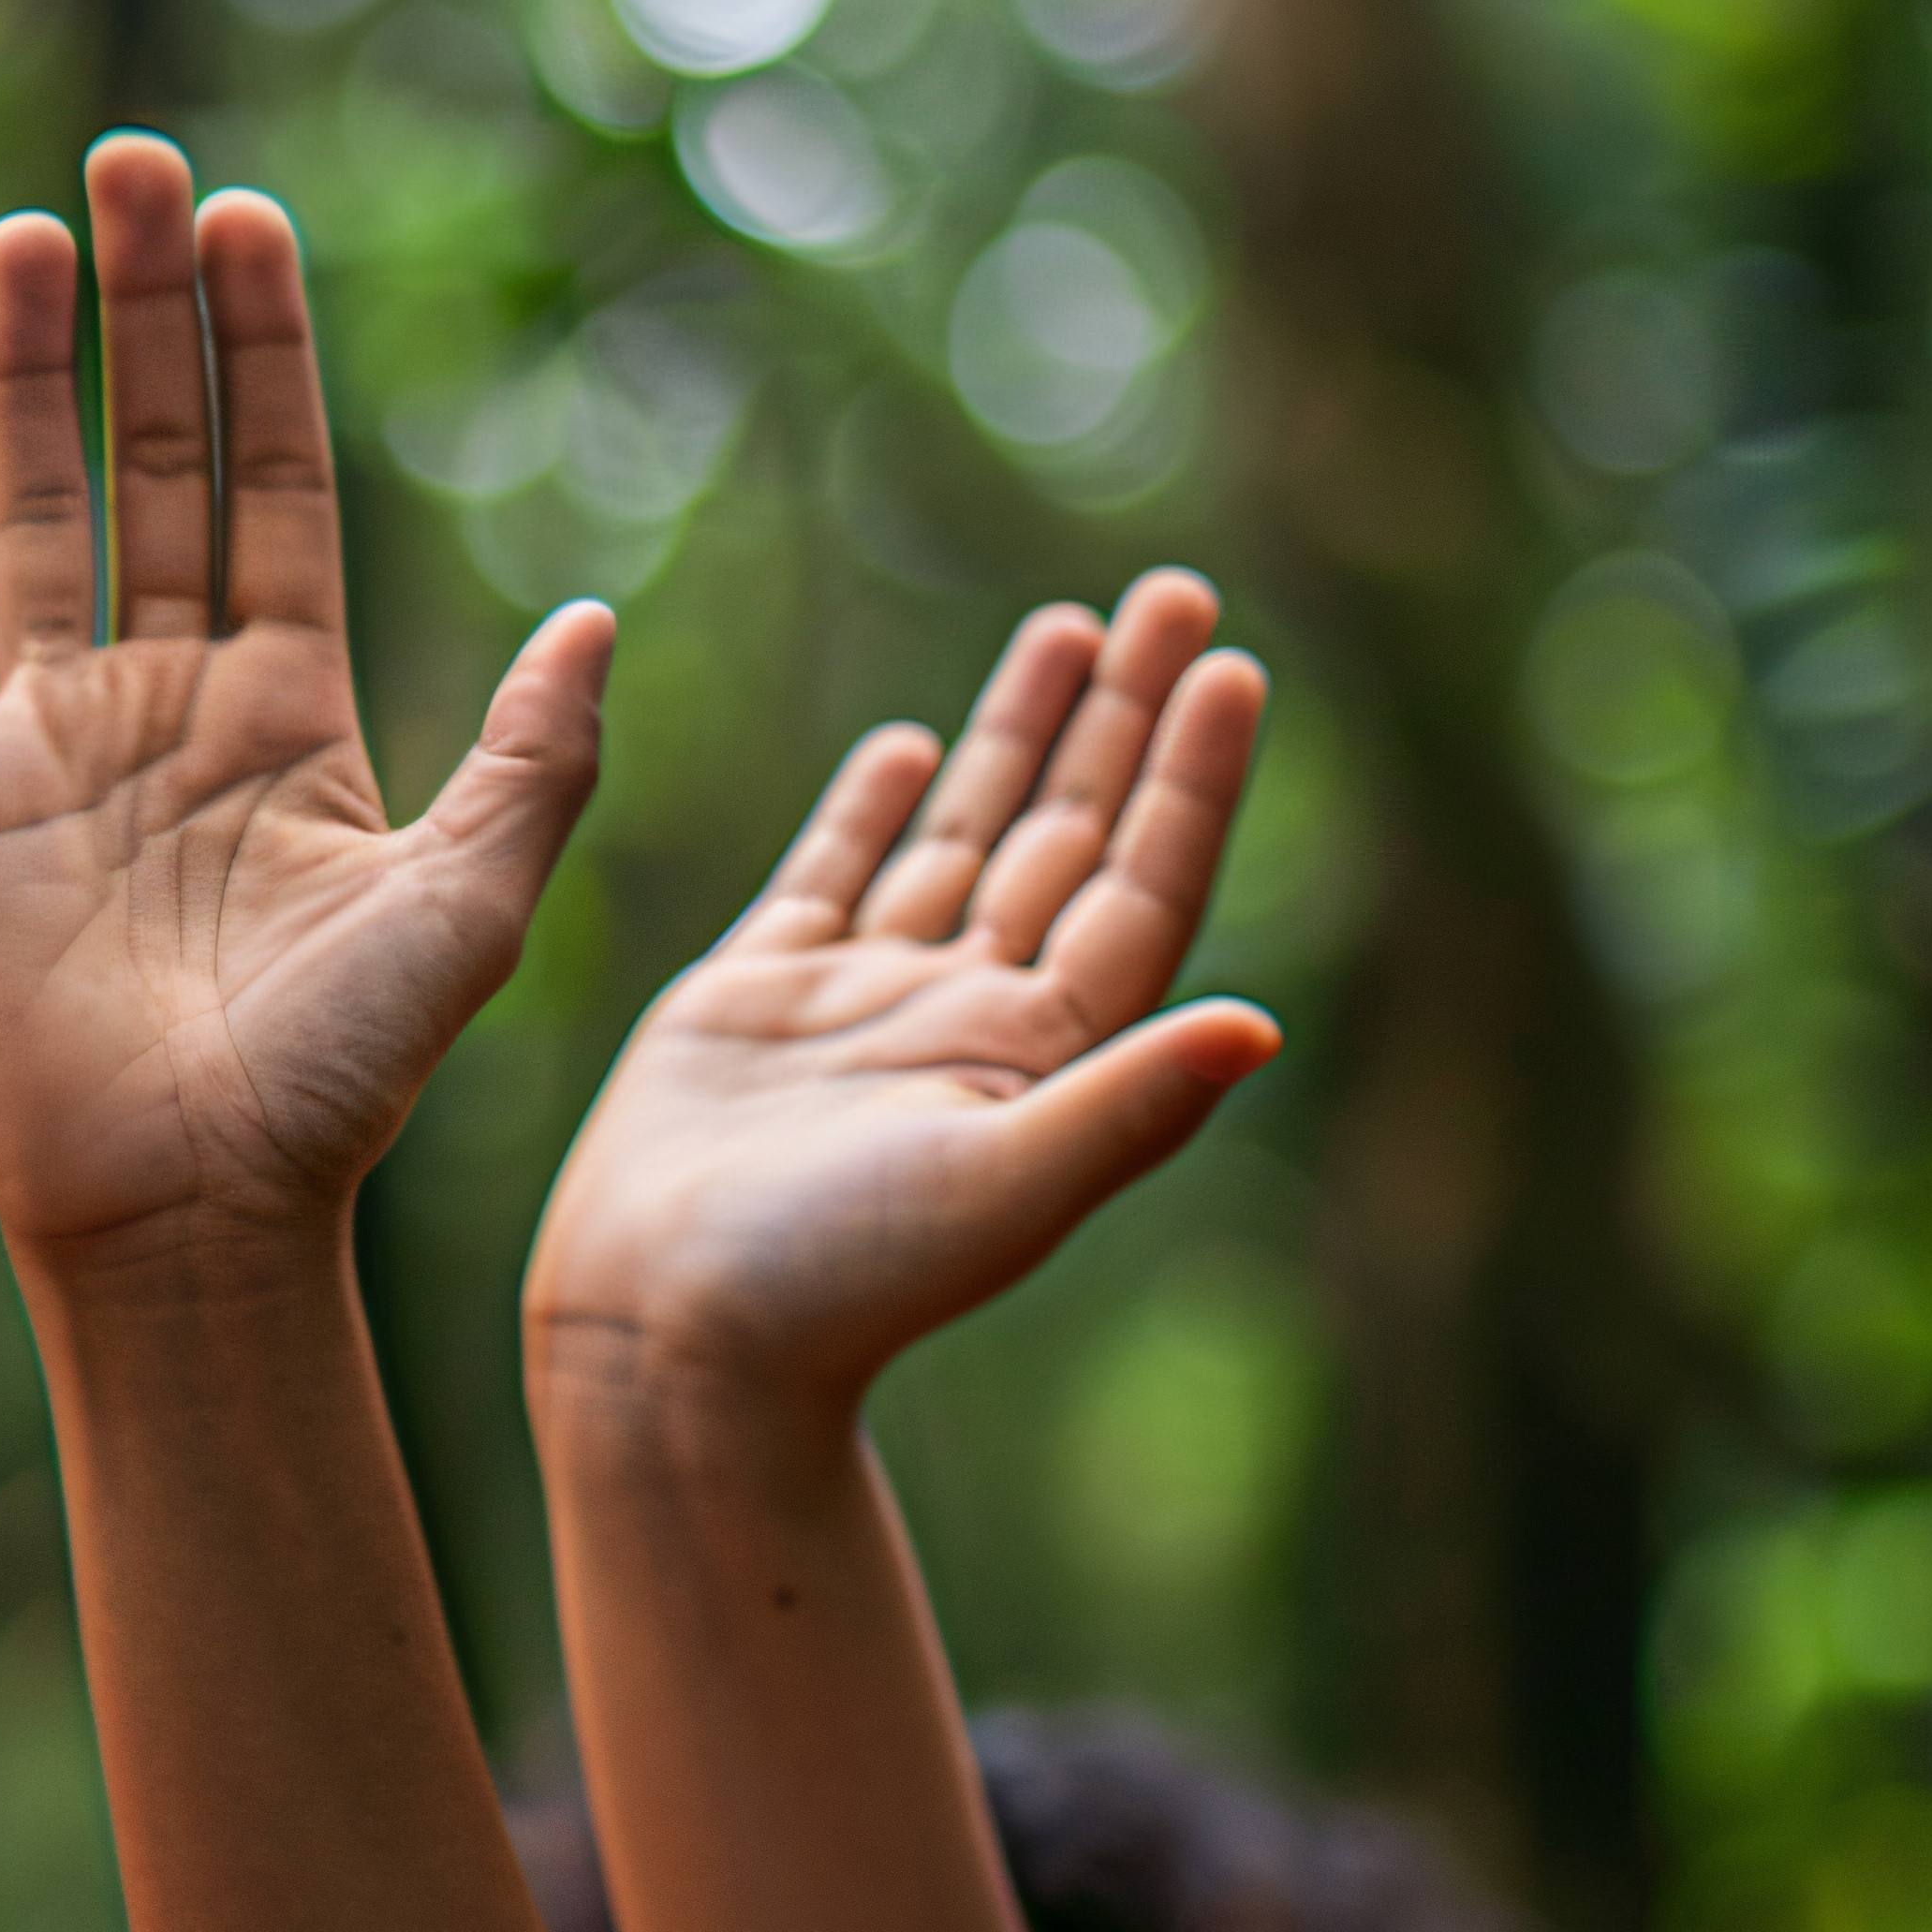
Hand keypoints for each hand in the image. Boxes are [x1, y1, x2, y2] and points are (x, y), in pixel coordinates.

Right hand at [0, 135, 613, 1261]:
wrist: (188, 1209)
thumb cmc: (338, 1084)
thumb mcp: (466, 913)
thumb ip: (532, 764)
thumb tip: (603, 618)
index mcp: (296, 704)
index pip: (275, 479)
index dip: (261, 349)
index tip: (244, 217)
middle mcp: (175, 696)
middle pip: (156, 455)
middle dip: (142, 307)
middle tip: (129, 163)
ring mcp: (58, 739)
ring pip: (42, 509)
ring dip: (25, 372)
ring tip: (22, 233)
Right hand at [522, 568, 1275, 1415]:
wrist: (667, 1340)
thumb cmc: (834, 1288)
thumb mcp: (999, 1192)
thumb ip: (1127, 1104)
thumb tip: (1265, 1026)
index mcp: (1040, 1053)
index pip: (1139, 883)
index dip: (1189, 776)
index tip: (1228, 665)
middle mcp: (968, 1014)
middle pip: (1070, 832)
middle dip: (1125, 712)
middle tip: (1177, 591)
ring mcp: (866, 1001)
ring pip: (965, 832)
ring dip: (1025, 730)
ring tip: (1072, 624)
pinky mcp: (759, 1001)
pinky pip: (836, 873)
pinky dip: (875, 804)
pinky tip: (914, 745)